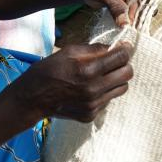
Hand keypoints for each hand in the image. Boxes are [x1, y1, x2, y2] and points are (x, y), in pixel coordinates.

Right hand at [7, 43, 132, 122]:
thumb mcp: (68, 51)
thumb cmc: (49, 69)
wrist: (33, 97)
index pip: (121, 57)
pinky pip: (108, 100)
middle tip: (115, 61)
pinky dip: (104, 92)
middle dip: (124, 64)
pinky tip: (90, 88)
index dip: (125, 49)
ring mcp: (93, 104)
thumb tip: (113, 47)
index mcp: (88, 69)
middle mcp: (94, 89)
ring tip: (103, 75)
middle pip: (127, 74)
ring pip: (121, 89)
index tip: (124, 47)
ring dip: (116, 79)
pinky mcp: (91, 115)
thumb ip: (94, 49)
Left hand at [73, 0, 134, 26]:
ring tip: (128, 27)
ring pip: (139, 5)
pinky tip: (125, 24)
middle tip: (130, 26)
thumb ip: (115, 7)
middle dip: (139, 12)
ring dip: (135, 16)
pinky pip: (132, 8)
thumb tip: (125, 24)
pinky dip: (129, 16)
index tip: (132, 18)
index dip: (141, 3)